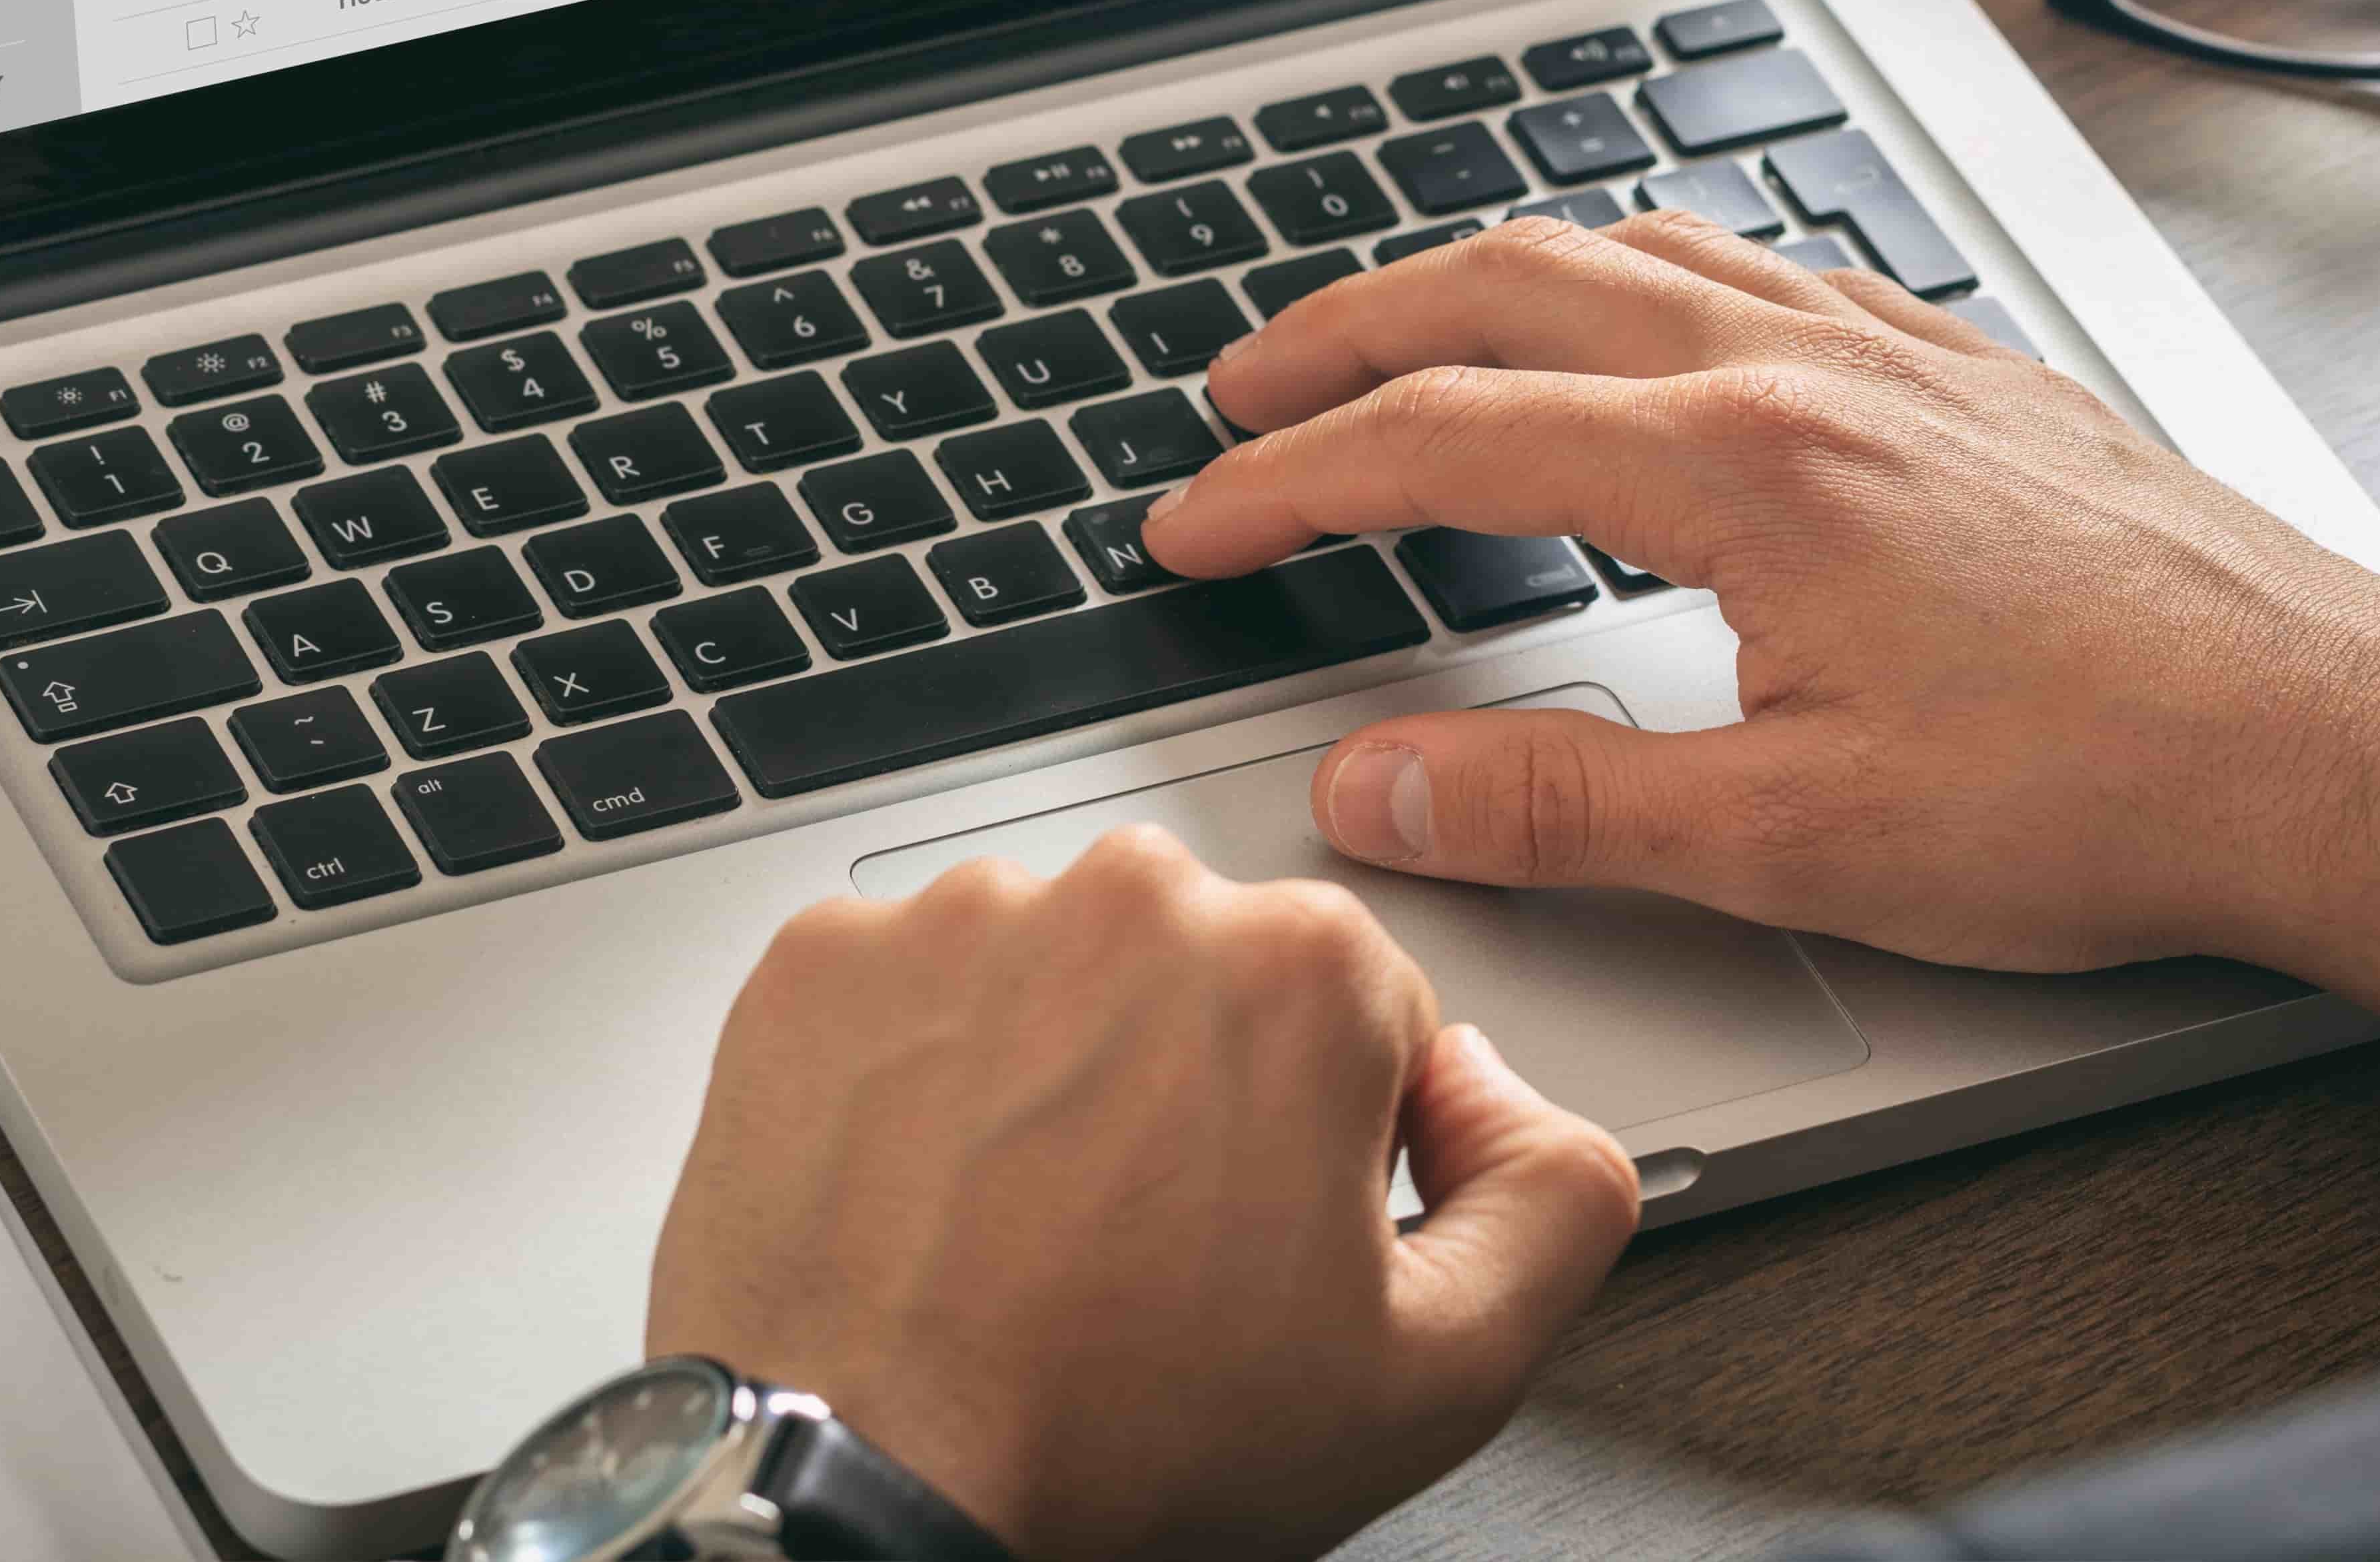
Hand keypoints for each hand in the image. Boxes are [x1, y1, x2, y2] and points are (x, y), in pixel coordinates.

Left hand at [646, 825, 1637, 1561]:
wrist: (866, 1483)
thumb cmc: (1121, 1436)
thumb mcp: (1442, 1372)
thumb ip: (1556, 1196)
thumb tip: (1500, 1089)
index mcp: (1301, 967)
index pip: (1363, 1017)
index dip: (1329, 1143)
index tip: (1268, 1233)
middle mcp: (1131, 896)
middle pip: (1204, 974)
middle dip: (1194, 1083)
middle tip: (1144, 1244)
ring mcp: (961, 917)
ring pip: (1053, 972)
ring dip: (1053, 1068)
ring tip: (1023, 1224)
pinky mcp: (823, 957)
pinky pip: (907, 988)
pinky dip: (917, 1068)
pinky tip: (927, 1186)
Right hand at [1143, 216, 2379, 1112]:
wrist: (2344, 748)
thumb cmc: (2110, 793)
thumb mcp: (1795, 842)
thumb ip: (1558, 805)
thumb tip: (1375, 792)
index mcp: (1737, 467)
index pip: (1441, 441)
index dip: (1288, 482)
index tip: (1195, 526)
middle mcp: (1805, 367)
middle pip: (1508, 283)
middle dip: (1345, 330)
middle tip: (1243, 388)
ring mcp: (1894, 348)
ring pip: (1635, 244)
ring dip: (1486, 276)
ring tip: (1405, 332)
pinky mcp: (1967, 371)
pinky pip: (1759, 259)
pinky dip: (1643, 268)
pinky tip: (1647, 319)